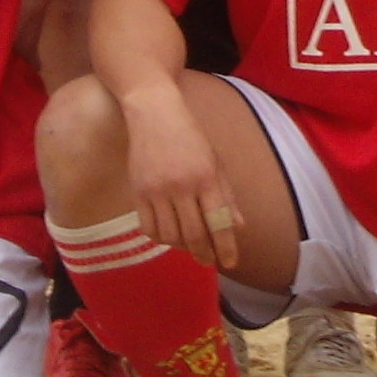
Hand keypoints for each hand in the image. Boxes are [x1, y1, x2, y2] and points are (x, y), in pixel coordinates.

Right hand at [117, 82, 242, 268]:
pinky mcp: (138, 192)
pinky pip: (149, 228)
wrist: (154, 113)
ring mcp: (157, 189)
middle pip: (194, 234)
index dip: (226, 246)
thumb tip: (238, 226)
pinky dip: (160, 238)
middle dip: (204, 253)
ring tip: (190, 245)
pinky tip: (169, 235)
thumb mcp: (215, 161)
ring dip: (182, 247)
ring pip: (170, 235)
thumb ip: (226, 195)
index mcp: (207, 176)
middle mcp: (182, 185)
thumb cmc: (190, 136)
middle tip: (209, 261)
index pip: (219, 220)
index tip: (230, 264)